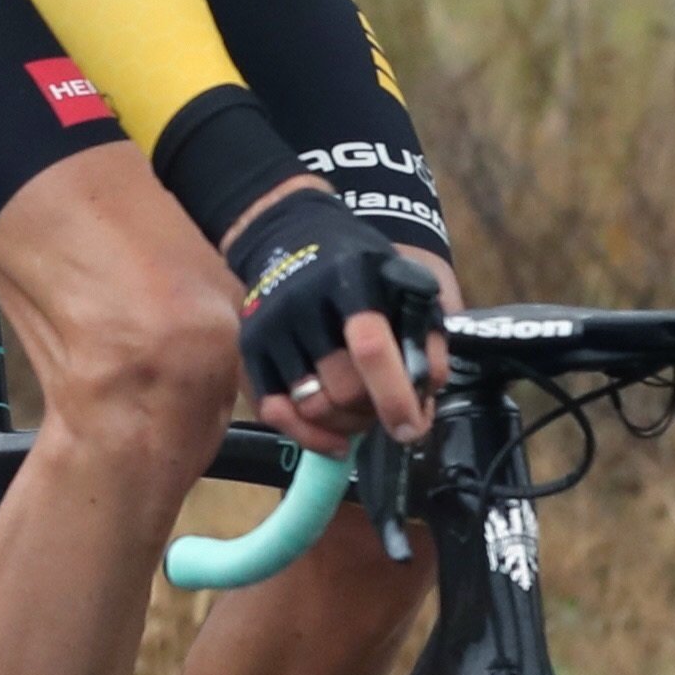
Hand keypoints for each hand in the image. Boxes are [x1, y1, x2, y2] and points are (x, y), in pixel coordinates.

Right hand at [223, 187, 444, 455]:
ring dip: (344, 425)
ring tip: (360, 414)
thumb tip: (424, 401)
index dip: (394, 396)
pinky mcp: (249, 347)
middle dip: (371, 412)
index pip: (370, 346)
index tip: (411, 429)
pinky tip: (334, 440)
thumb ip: (426, 338)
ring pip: (310, 407)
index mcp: (352, 279)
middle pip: (342, 388)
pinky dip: (309, 436)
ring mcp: (270, 326)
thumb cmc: (360, 267)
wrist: (290, 234)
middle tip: (383, 410)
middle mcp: (303, 302)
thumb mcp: (405, 283)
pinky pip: (274, 411)